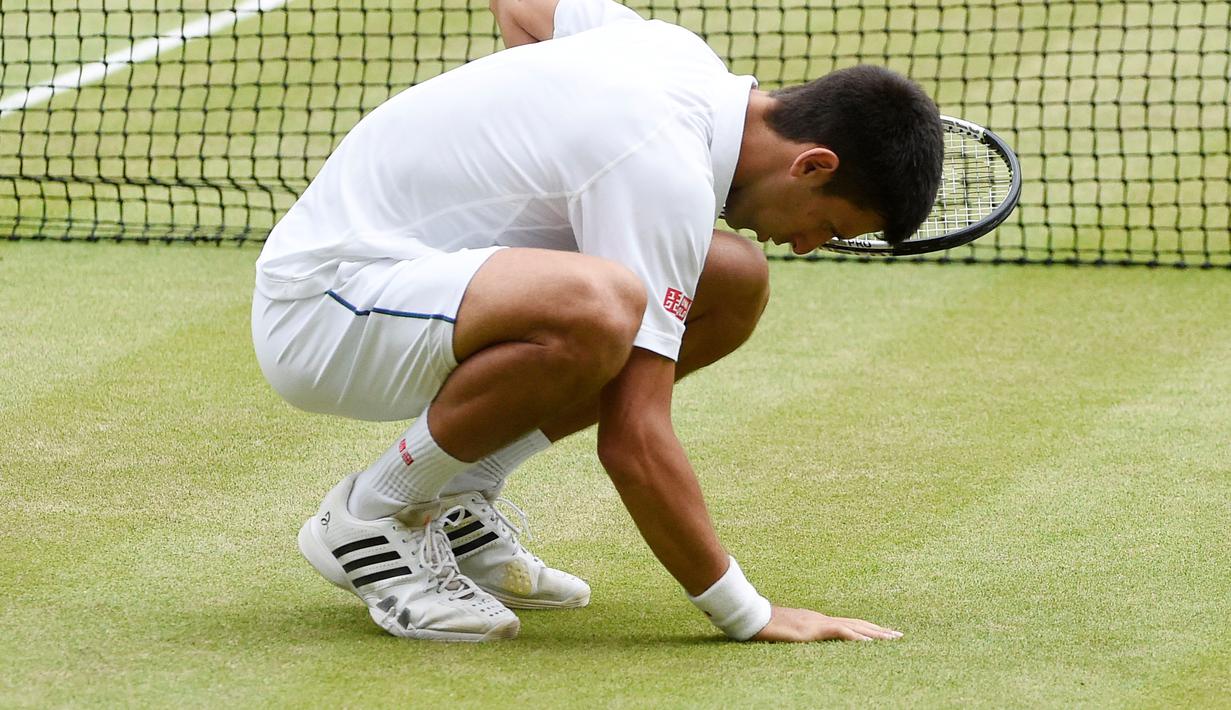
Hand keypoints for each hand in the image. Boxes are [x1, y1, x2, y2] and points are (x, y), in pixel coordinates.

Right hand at [751, 605, 903, 641]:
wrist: (750, 616)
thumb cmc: (763, 625)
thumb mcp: (784, 633)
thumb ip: (795, 634)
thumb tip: (800, 639)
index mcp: (816, 620)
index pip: (847, 624)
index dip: (866, 629)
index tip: (882, 633)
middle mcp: (821, 619)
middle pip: (856, 624)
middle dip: (878, 630)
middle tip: (898, 635)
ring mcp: (817, 623)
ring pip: (853, 627)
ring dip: (875, 633)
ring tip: (892, 639)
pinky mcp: (812, 630)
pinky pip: (839, 632)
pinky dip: (856, 637)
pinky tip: (869, 642)